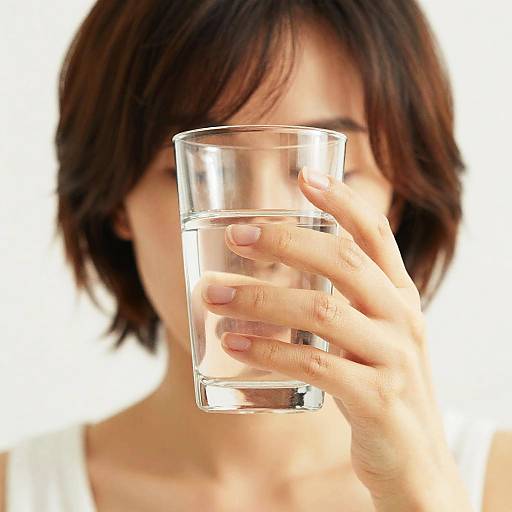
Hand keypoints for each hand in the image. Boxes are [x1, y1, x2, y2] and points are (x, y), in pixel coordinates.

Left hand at [201, 169, 471, 511]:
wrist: (416, 462)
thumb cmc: (379, 387)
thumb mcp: (371, 336)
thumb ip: (339, 305)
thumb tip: (275, 277)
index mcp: (399, 296)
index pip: (376, 234)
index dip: (342, 201)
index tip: (304, 176)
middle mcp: (402, 318)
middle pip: (343, 261)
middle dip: (286, 242)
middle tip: (237, 236)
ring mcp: (394, 358)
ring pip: (322, 312)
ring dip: (261, 299)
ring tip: (215, 295)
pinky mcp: (378, 400)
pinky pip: (315, 366)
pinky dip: (269, 352)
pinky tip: (233, 346)